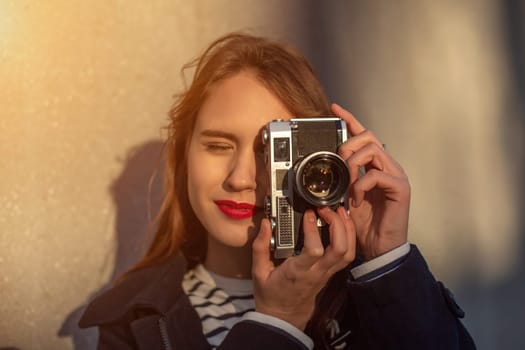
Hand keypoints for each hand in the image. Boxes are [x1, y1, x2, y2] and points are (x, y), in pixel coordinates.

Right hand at [251, 206, 354, 329]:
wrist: (283, 317)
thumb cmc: (270, 294)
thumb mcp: (258, 272)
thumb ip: (260, 247)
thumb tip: (265, 224)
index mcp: (298, 272)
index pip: (314, 251)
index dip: (313, 230)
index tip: (308, 213)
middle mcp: (317, 272)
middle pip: (340, 249)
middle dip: (338, 225)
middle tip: (327, 209)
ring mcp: (326, 273)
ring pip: (348, 252)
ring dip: (347, 230)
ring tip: (339, 212)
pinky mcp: (330, 272)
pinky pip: (347, 256)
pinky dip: (349, 238)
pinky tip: (342, 225)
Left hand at [332, 103, 409, 260]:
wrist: (379, 247)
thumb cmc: (365, 224)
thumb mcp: (346, 198)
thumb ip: (342, 180)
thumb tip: (327, 168)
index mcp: (374, 166)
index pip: (364, 136)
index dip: (350, 120)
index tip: (334, 109)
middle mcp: (387, 167)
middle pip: (368, 137)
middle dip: (348, 144)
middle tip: (338, 162)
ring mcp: (396, 175)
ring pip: (373, 150)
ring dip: (353, 165)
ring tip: (347, 185)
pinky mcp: (400, 188)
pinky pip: (376, 175)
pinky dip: (360, 186)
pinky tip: (355, 200)